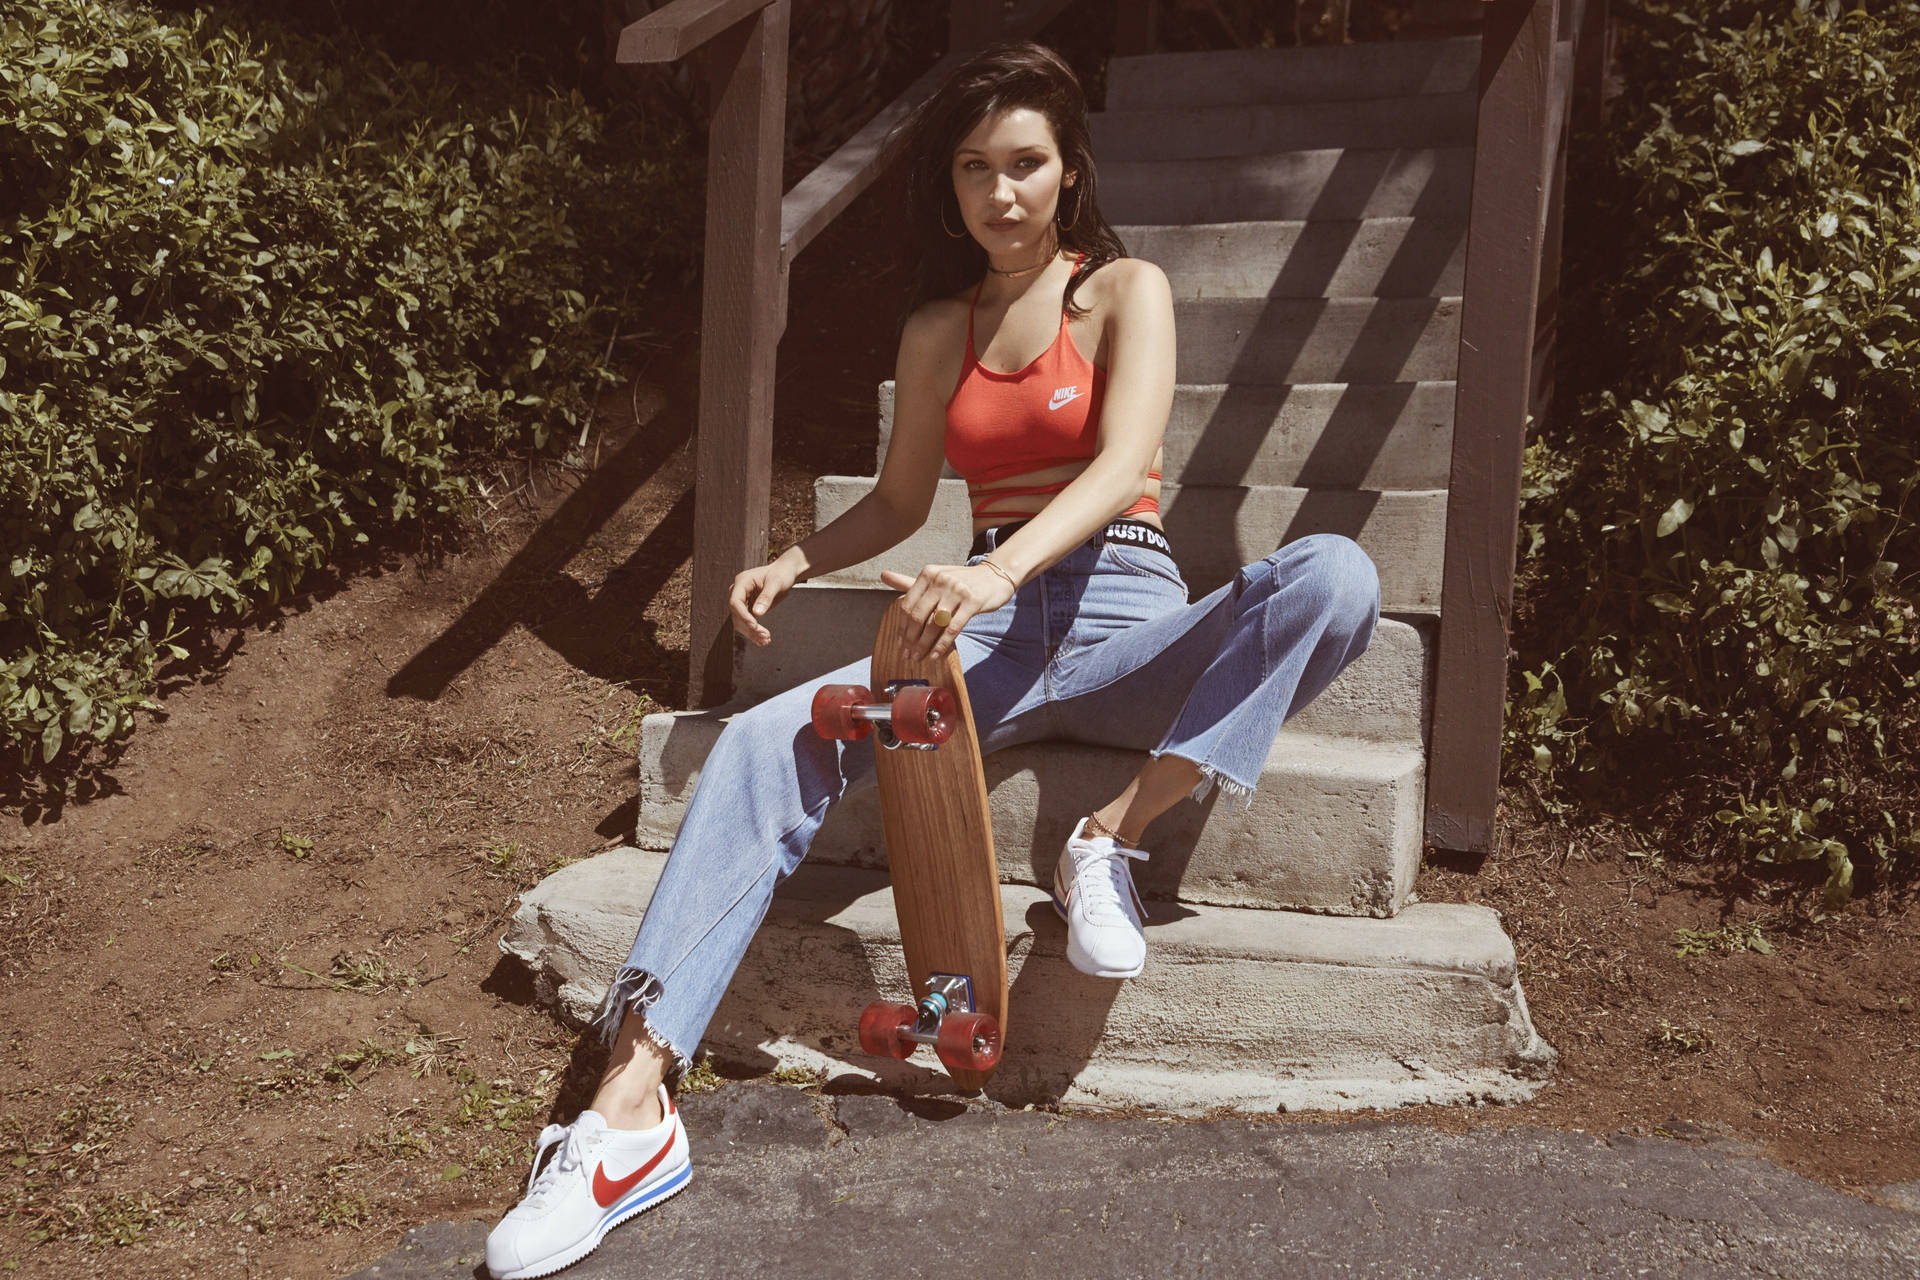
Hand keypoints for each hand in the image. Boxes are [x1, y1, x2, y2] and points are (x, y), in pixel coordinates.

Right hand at [729, 558, 801, 646]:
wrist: (785, 573)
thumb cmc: (781, 574)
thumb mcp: (776, 584)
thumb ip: (766, 597)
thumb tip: (757, 614)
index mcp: (742, 582)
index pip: (735, 602)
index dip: (743, 616)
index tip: (754, 626)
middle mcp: (738, 592)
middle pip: (737, 614)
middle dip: (749, 627)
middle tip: (765, 636)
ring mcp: (742, 600)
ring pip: (741, 621)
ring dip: (751, 633)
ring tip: (766, 640)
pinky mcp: (748, 608)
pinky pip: (747, 622)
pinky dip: (754, 632)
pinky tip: (763, 641)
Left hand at [880, 561, 1016, 661]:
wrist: (994, 577)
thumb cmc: (961, 581)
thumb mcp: (935, 578)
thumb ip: (909, 581)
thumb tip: (883, 575)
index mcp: (928, 574)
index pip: (908, 605)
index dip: (902, 627)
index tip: (900, 643)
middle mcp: (940, 580)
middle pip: (918, 616)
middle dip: (910, 639)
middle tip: (907, 655)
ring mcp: (957, 590)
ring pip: (934, 624)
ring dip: (923, 644)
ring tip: (918, 657)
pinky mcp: (972, 602)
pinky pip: (952, 628)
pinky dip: (941, 644)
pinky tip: (934, 655)